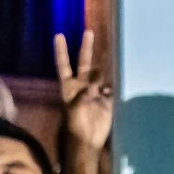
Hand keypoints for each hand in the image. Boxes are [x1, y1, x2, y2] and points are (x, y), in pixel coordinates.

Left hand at [55, 30, 113, 152]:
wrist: (88, 141)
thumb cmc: (76, 126)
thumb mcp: (75, 108)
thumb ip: (84, 94)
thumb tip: (95, 83)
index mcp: (69, 86)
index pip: (64, 64)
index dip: (61, 50)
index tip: (59, 35)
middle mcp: (82, 85)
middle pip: (84, 62)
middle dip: (86, 48)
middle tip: (88, 32)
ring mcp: (95, 92)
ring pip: (100, 74)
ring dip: (103, 71)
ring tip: (106, 69)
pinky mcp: (107, 100)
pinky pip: (112, 88)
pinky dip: (113, 86)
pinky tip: (114, 87)